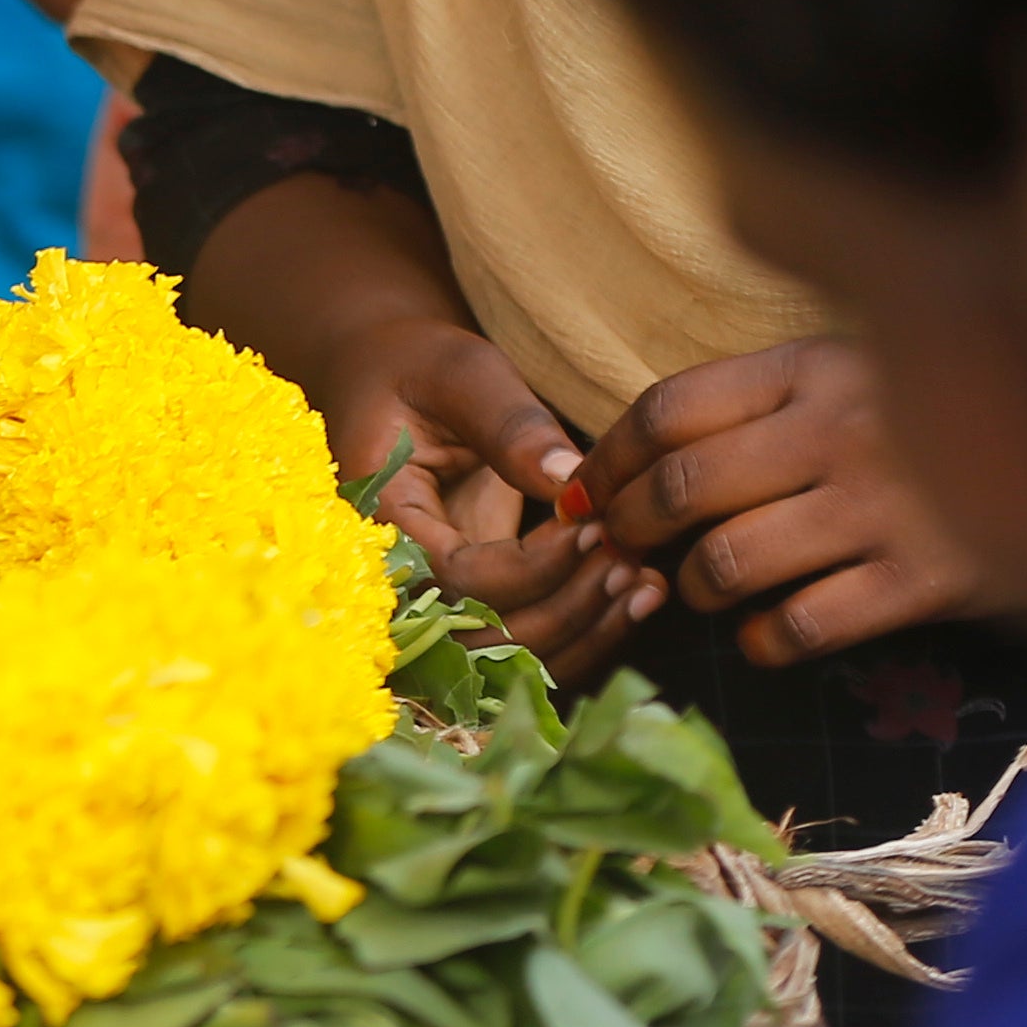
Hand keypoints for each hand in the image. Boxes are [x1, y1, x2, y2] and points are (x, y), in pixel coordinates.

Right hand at [307, 307, 658, 675]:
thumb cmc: (418, 367)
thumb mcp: (460, 374)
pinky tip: (637, 596)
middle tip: (633, 561)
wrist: (391, 379)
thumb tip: (567, 481)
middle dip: (567, 608)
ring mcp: (439, 598)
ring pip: (511, 658)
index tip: (593, 528)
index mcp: (379, 519)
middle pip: (483, 637)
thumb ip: (508, 425)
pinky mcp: (477, 600)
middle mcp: (401, 577)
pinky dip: (586, 635)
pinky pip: (529, 645)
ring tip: (648, 583)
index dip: (530, 569)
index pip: (455, 579)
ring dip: (585, 632)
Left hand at [580, 339, 976, 669]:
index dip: (606, 458)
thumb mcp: (862, 368)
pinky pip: (800, 626)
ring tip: (702, 588)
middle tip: (623, 548)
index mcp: (818, 366)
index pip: (668, 409)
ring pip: (725, 563)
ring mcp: (885, 506)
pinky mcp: (928, 580)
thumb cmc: (951, 412)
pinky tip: (768, 632)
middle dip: (627, 528)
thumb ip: (768, 397)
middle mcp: (842, 430)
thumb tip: (640, 455)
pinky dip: (763, 640)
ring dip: (693, 587)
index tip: (585, 490)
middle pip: (680, 488)